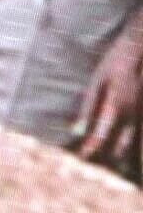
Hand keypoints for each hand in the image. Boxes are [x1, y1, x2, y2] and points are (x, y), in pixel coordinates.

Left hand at [75, 13, 142, 167]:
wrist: (139, 48)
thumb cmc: (114, 64)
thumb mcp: (95, 84)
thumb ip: (87, 109)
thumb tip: (76, 133)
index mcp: (115, 105)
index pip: (101, 133)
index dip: (91, 147)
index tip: (83, 157)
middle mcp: (132, 111)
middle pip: (120, 142)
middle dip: (108, 154)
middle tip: (96, 163)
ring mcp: (142, 110)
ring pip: (134, 139)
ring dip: (123, 151)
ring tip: (118, 164)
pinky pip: (140, 130)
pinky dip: (132, 140)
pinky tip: (127, 151)